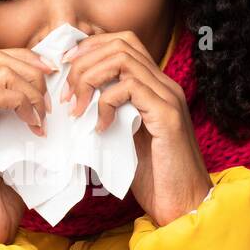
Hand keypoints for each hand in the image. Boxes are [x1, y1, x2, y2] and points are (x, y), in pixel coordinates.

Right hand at [0, 44, 55, 243]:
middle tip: (53, 91)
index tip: (54, 76)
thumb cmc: (3, 198)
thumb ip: (31, 128)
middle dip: (31, 65)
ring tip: (44, 113)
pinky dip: (23, 103)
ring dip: (31, 86)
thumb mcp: (23, 154)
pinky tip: (36, 126)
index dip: (28, 60)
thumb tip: (61, 110)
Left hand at [60, 29, 212, 225]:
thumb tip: (76, 101)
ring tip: (77, 107)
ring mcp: (168, 97)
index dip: (90, 49)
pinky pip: (128, 88)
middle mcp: (165, 86)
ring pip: (122, 59)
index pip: (123, 43)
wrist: (183, 206)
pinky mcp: (166, 115)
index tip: (66, 70)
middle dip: (85, 61)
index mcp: (156, 88)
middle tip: (67, 92)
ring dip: (90, 78)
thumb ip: (110, 114)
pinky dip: (104, 103)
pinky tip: (99, 128)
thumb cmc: (153, 178)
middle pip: (121, 43)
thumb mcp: (124, 137)